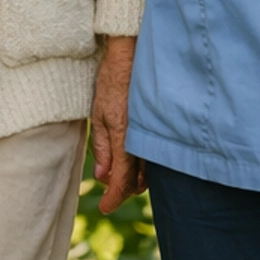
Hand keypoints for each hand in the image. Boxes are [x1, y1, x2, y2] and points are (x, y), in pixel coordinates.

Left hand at [91, 34, 143, 212]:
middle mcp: (144, 137)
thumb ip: (102, 146)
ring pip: (150, 171)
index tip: (104, 207)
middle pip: (139, 180)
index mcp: (125, 135)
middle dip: (124, 190)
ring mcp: (155, 131)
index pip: (123, 179)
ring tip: (119, 179)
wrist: (133, 52)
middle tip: (110, 193)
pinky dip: (145, 166)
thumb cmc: (112, 79)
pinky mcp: (160, 125)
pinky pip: (156, 155)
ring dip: (135, 180)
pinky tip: (135, 163)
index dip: (114, 198)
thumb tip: (103, 176)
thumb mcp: (99, 112)